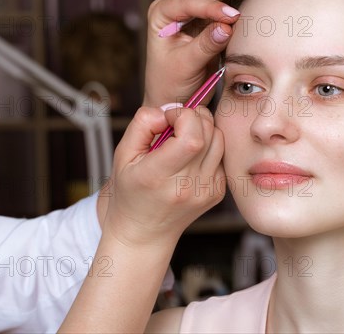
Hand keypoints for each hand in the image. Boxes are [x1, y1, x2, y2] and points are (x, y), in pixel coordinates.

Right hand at [101, 104, 224, 247]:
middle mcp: (187, 185)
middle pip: (209, 133)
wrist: (144, 232)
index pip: (191, 137)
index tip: (168, 119)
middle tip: (175, 126)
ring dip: (204, 130)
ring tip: (182, 138)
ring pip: (220, 141)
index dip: (183, 116)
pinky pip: (221, 155)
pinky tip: (190, 157)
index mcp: (159, 176)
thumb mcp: (123, 155)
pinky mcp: (217, 192)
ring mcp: (206, 191)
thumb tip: (169, 111)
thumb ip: (142, 124)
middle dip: (194, 117)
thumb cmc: (130, 190)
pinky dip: (209, 148)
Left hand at [144, 0, 240, 106]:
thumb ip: (206, 44)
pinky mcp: (208, 19)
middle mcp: (174, 6)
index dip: (210, 7)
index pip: (187, 0)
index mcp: (161, 15)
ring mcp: (191, 10)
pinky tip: (240, 2)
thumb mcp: (186, 66)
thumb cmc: (171, 84)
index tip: (231, 18)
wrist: (174, 101)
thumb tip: (228, 26)